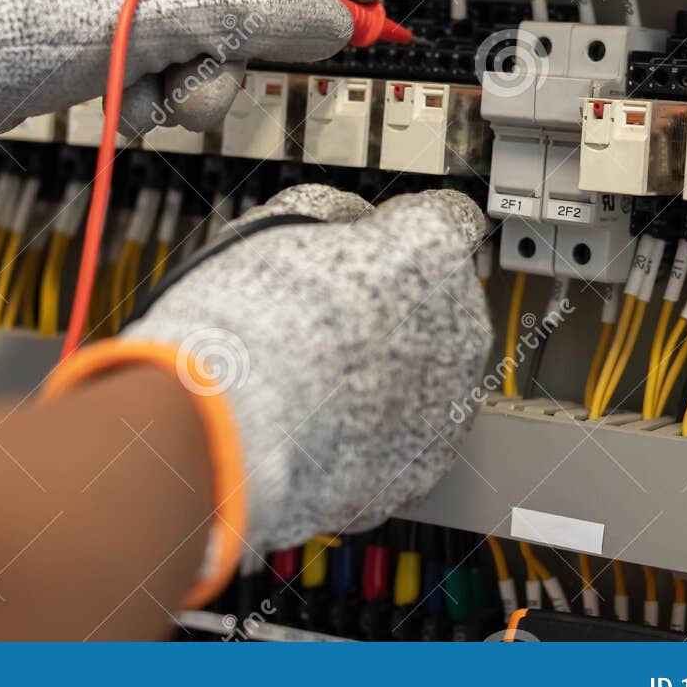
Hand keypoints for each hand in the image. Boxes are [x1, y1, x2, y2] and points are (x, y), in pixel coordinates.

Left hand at [0, 0, 380, 157]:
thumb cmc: (7, 16)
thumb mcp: (150, 16)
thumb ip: (252, 17)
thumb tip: (330, 20)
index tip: (367, 2)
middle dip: (227, 50)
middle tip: (219, 84)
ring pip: (197, 33)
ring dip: (188, 81)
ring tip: (152, 102)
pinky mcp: (87, 20)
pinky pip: (158, 56)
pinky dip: (153, 90)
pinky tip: (124, 106)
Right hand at [121, 185, 492, 552]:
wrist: (226, 427)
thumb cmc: (243, 324)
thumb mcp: (280, 229)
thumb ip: (335, 221)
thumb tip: (347, 226)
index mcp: (430, 249)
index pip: (446, 220)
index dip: (403, 231)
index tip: (377, 242)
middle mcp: (460, 322)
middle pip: (443, 303)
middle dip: (397, 310)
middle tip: (331, 323)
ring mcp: (449, 402)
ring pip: (433, 376)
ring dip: (390, 376)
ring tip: (317, 384)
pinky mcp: (423, 466)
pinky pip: (410, 441)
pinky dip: (378, 437)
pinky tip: (324, 429)